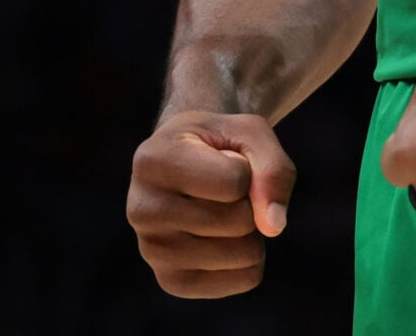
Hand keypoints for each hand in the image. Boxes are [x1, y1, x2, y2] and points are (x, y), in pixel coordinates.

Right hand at [127, 111, 295, 297]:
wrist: (184, 162)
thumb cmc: (219, 144)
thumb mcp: (249, 132)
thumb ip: (272, 168)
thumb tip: (273, 227)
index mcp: (153, 161)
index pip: (234, 182)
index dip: (246, 169)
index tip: (222, 159)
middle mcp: (142, 209)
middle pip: (239, 221)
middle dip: (248, 201)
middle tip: (221, 187)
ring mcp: (153, 251)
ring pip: (245, 253)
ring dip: (250, 230)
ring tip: (219, 209)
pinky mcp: (172, 282)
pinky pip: (246, 278)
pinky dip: (249, 257)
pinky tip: (221, 237)